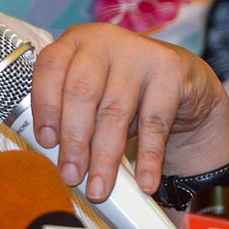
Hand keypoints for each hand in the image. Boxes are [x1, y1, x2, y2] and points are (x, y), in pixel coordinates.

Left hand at [30, 22, 228, 202]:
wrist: (183, 83)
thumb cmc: (123, 90)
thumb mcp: (92, 93)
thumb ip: (69, 113)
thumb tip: (52, 155)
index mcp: (75, 41)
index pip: (50, 67)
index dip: (45, 106)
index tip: (46, 142)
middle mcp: (104, 41)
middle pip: (81, 91)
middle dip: (74, 139)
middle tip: (71, 175)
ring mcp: (139, 52)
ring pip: (115, 112)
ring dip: (104, 157)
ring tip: (99, 188)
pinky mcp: (171, 71)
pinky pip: (155, 122)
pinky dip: (148, 158)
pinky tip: (144, 182)